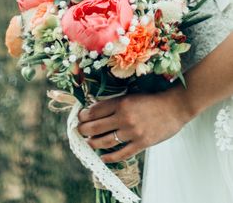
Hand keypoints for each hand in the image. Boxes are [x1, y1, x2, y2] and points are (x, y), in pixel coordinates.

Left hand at [78, 87, 192, 162]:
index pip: (95, 111)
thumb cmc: (152, 99)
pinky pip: (121, 154)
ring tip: (88, 143)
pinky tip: (103, 158)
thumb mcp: (132, 96)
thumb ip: (116, 104)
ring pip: (104, 141)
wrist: (175, 106)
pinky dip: (110, 157)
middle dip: (83, 130)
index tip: (80, 118)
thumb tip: (96, 111)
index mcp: (121, 102)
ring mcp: (133, 132)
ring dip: (92, 143)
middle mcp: (124, 117)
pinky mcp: (141, 143)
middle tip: (79, 131)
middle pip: (95, 127)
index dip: (84, 115)